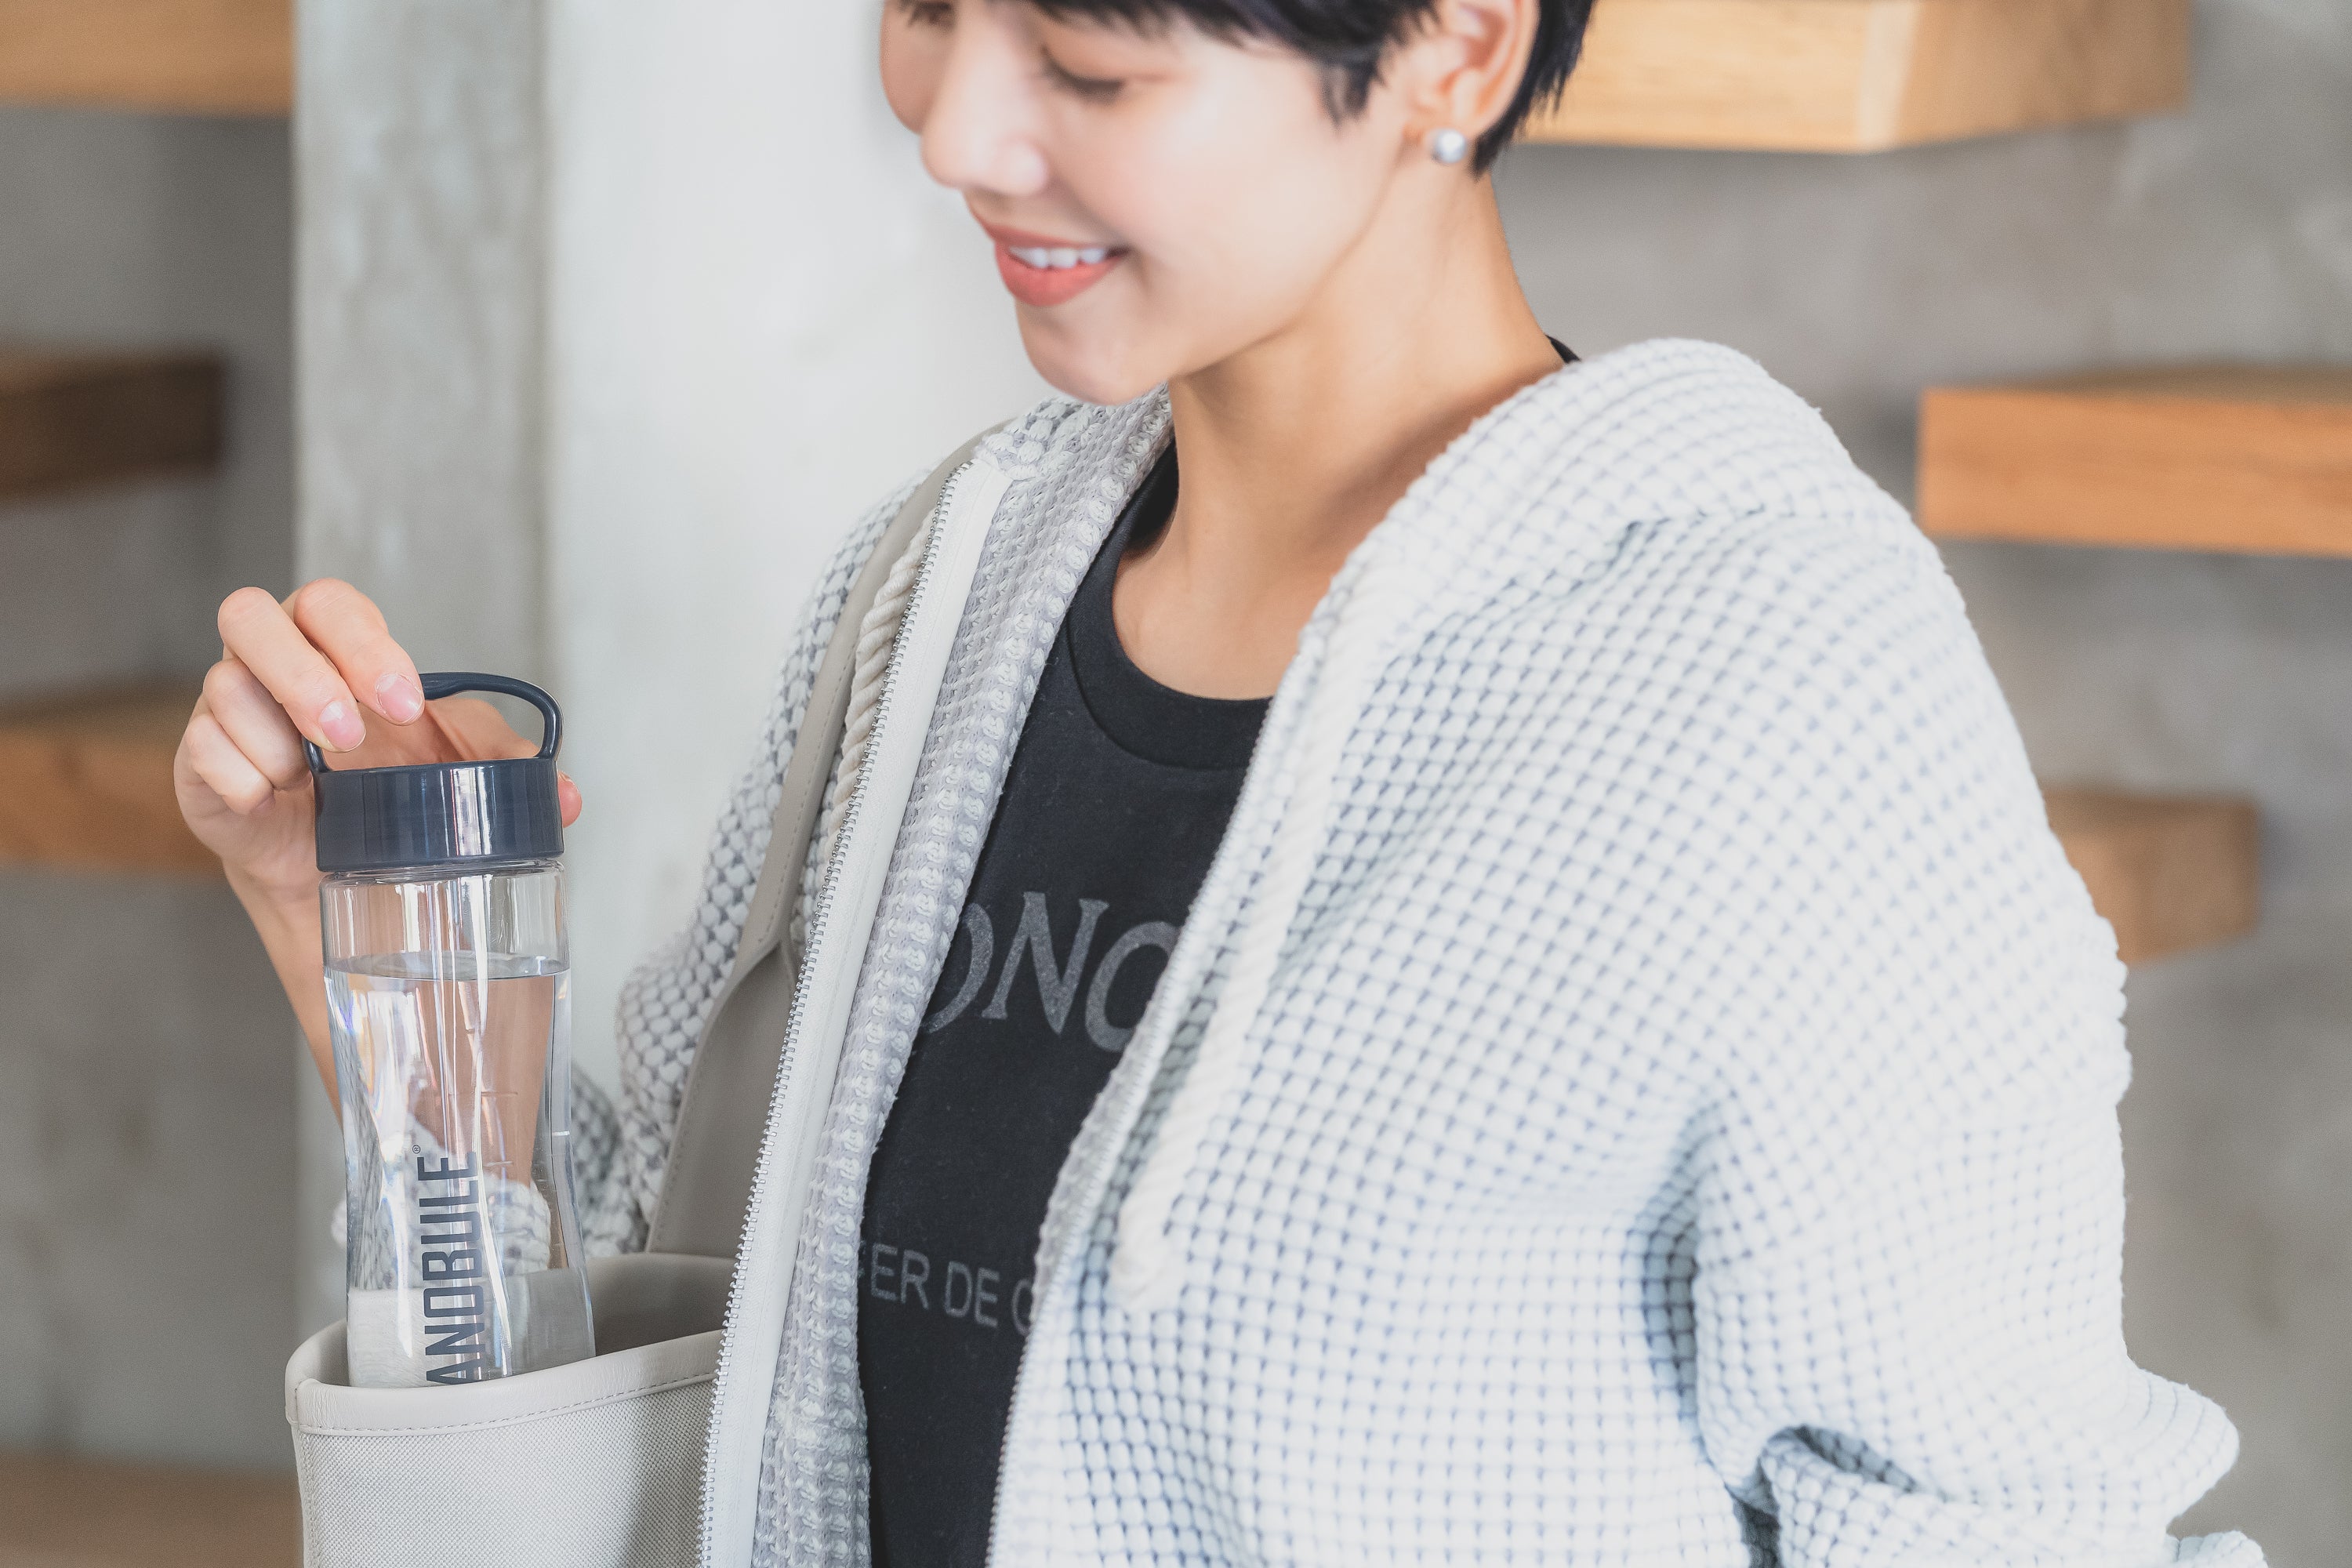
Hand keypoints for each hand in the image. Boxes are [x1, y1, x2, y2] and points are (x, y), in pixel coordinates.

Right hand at [175, 579, 584, 906]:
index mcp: (332, 643)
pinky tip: (275, 801)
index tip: (404, 702)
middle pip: (249, 615)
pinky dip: (242, 778)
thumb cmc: (392, 789)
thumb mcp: (459, 766)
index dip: (363, 643)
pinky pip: (200, 754)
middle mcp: (269, 663)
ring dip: (275, 737)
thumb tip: (562, 795)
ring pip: (221, 685)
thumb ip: (507, 764)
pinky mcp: (198, 767)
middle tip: (350, 735)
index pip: (332, 604)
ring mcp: (226, 711)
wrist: (335, 865)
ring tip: (315, 780)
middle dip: (304, 673)